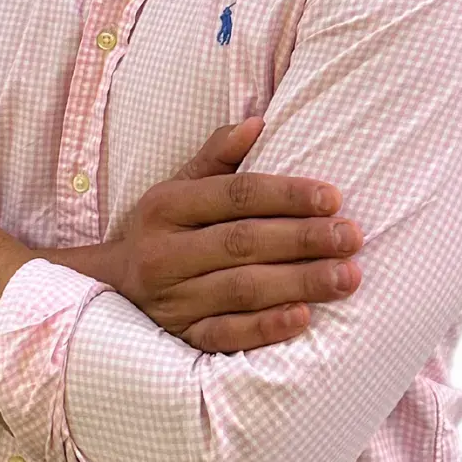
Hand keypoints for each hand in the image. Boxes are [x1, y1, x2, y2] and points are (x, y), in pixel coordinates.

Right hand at [106, 117, 364, 352]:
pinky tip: (303, 318)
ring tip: (347, 277)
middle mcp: (165, 252)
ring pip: (241, 289)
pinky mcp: (180, 338)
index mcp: (167, 206)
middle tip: (352, 237)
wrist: (108, 289)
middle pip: (242, 242)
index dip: (286, 195)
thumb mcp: (178, 187)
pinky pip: (226, 336)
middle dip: (303, 239)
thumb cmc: (160, 230)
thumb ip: (218, 156)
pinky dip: (264, 328)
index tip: (334, 198)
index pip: (235, 195)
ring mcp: (171, 300)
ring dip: (299, 283)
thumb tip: (257, 122)